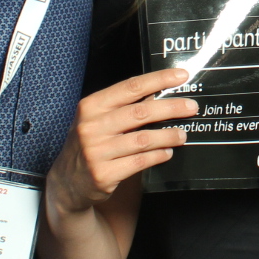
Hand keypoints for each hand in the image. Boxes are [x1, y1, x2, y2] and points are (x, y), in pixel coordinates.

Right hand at [46, 70, 196, 214]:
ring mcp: (97, 152)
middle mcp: (91, 127)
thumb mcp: (97, 120)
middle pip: (140, 112)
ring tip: (182, 135)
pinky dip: (157, 156)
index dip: (159, 80)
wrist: (66, 183)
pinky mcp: (104, 174)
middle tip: (191, 107)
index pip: (130, 87)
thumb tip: (159, 93)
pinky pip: (139, 162)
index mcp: (91, 106)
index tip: (181, 76)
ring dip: (168, 136)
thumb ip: (123, 106)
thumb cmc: (89, 144)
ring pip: (143, 139)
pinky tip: (167, 153)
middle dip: (171, 108)